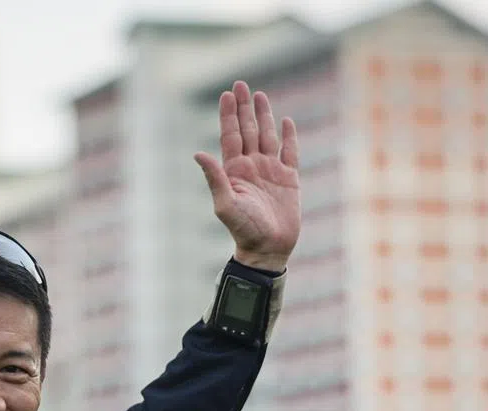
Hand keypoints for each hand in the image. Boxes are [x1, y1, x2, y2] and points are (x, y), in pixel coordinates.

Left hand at [194, 80, 300, 272]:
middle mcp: (252, 167)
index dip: (229, 115)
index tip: (227, 93)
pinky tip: (286, 122)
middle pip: (247, 130)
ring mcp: (270, 171)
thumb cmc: (244, 230)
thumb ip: (214, 178)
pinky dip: (288, 136)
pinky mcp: (289, 179)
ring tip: (259, 95)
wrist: (267, 249)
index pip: (231, 136)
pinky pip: (290, 152)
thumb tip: (198, 154)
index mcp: (235, 171)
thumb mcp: (225, 204)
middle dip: (244, 108)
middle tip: (240, 84)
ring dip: (263, 116)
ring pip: (267, 136)